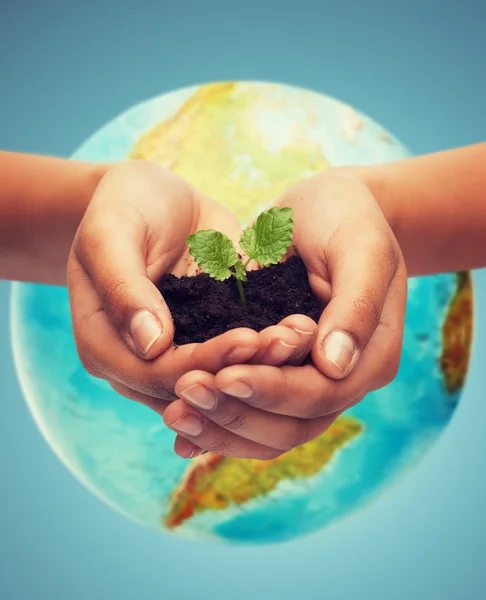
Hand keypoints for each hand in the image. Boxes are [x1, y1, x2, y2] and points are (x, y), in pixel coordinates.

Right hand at [67, 161, 314, 415]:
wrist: (152, 197)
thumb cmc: (123, 205)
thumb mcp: (111, 233)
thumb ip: (123, 287)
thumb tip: (151, 345)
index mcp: (103, 345)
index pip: (154, 372)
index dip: (202, 362)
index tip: (248, 338)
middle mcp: (138, 362)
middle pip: (193, 384)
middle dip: (244, 368)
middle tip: (290, 341)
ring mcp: (175, 353)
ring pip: (219, 377)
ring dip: (263, 364)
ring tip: (301, 335)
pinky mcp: (205, 338)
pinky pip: (235, 353)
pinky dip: (266, 347)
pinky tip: (299, 330)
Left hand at [165, 169, 406, 457]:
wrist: (329, 211)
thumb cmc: (348, 218)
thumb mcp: (361, 248)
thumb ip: (355, 304)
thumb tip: (334, 365)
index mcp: (371, 357)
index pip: (321, 393)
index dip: (272, 390)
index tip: (224, 375)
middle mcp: (341, 380)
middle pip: (292, 426)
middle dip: (237, 412)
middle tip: (185, 391)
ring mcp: (309, 382)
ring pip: (268, 432)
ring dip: (221, 427)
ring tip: (173, 413)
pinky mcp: (280, 374)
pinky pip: (252, 413)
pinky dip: (219, 425)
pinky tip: (181, 428)